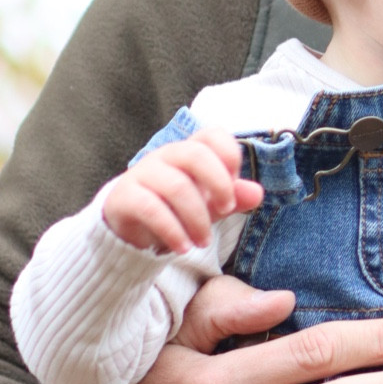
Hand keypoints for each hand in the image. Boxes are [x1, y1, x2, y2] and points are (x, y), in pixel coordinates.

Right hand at [102, 128, 261, 253]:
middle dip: (219, 184)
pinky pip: (151, 209)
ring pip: (176, 186)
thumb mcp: (210, 205)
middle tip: (227, 210)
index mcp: (189, 151)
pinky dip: (172, 231)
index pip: (212, 135)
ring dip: (197, 219)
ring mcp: (142, 174)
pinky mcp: (124, 197)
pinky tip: (183, 248)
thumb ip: (233, 198)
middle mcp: (165, 156)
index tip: (235, 184)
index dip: (229, 155)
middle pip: (195, 155)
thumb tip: (258, 193)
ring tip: (204, 242)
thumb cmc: (178, 210)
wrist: (132, 229)